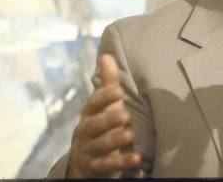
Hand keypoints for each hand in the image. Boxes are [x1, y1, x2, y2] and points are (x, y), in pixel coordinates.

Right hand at [68, 54, 140, 177]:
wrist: (85, 160)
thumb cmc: (99, 125)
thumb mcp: (103, 105)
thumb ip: (108, 83)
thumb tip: (107, 55)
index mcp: (88, 114)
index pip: (93, 104)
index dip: (104, 97)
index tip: (118, 90)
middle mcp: (85, 132)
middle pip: (94, 126)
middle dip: (107, 120)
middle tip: (124, 114)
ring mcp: (90, 151)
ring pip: (100, 146)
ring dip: (114, 140)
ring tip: (130, 134)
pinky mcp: (97, 168)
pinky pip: (108, 166)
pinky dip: (122, 162)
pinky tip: (137, 158)